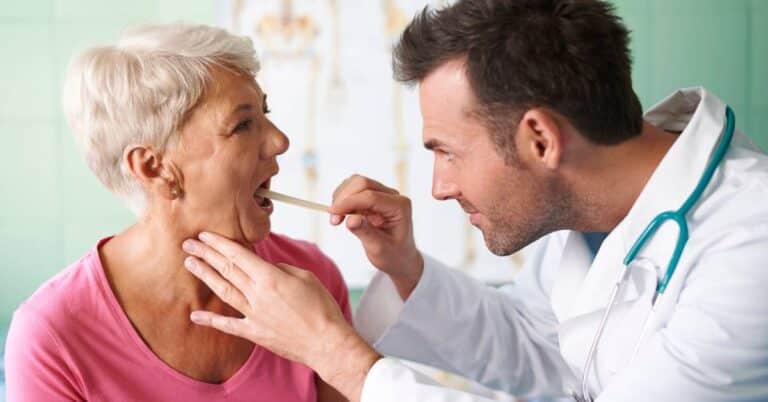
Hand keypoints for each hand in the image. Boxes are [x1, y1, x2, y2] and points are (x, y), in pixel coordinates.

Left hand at [182, 232, 379, 400]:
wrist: (326, 342)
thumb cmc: (322, 308)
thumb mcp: (307, 278)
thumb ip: (283, 269)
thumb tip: (268, 268)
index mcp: (271, 278)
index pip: (239, 256)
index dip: (220, 244)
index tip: (205, 235)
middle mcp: (258, 295)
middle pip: (227, 270)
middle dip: (206, 254)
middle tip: (188, 244)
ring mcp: (253, 315)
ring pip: (224, 291)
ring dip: (205, 276)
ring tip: (190, 264)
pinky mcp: (254, 333)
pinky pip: (228, 325)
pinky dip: (211, 320)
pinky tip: (195, 315)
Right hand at [329, 175, 423, 298]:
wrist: (399, 258)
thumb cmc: (393, 255)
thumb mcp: (379, 249)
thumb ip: (365, 232)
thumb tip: (350, 219)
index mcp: (400, 207)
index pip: (370, 197)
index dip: (349, 202)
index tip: (333, 214)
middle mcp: (393, 196)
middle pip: (362, 183)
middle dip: (344, 198)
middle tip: (334, 220)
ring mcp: (383, 194)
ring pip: (355, 182)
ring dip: (341, 198)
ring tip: (337, 219)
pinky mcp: (373, 196)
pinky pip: (353, 189)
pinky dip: (343, 199)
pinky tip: (341, 214)